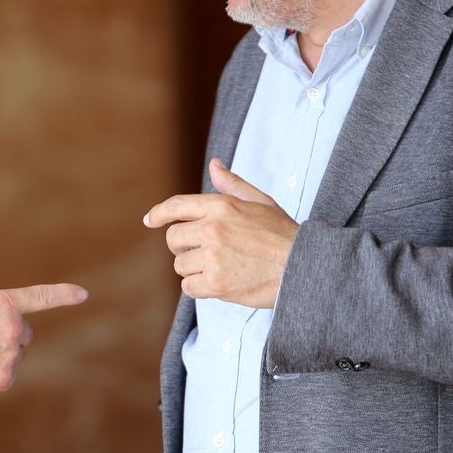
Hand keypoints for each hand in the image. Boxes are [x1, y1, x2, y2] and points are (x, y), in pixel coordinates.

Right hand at [0, 283, 86, 422]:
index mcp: (3, 303)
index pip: (39, 297)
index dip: (63, 295)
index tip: (82, 294)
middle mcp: (13, 328)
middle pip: (24, 333)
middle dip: (9, 335)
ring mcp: (11, 355)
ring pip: (15, 354)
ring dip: (0, 354)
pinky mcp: (5, 379)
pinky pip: (7, 373)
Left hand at [143, 159, 297, 306]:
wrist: (303, 267)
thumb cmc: (282, 234)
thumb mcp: (260, 201)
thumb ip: (232, 184)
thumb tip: (214, 165)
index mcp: (221, 206)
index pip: (177, 206)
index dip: (159, 213)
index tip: (150, 221)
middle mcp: (212, 229)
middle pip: (173, 239)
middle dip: (182, 247)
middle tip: (200, 252)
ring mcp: (213, 257)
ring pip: (180, 265)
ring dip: (193, 269)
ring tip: (218, 268)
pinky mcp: (216, 284)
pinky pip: (189, 287)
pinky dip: (198, 288)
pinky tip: (217, 284)